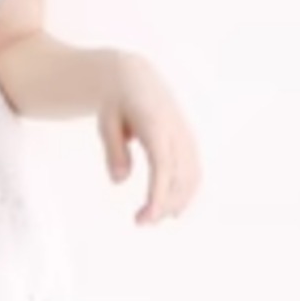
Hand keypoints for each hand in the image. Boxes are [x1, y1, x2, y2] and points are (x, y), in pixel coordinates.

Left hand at [97, 52, 201, 224]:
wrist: (134, 78)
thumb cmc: (116, 101)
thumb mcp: (105, 122)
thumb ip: (113, 150)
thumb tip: (118, 180)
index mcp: (156, 124)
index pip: (163, 166)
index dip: (158, 195)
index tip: (148, 217)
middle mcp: (177, 130)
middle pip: (179, 176)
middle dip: (164, 204)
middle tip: (140, 222)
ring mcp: (186, 136)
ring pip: (192, 175)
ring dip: (177, 201)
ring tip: (152, 218)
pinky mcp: (188, 141)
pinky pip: (194, 170)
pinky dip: (187, 192)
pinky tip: (173, 209)